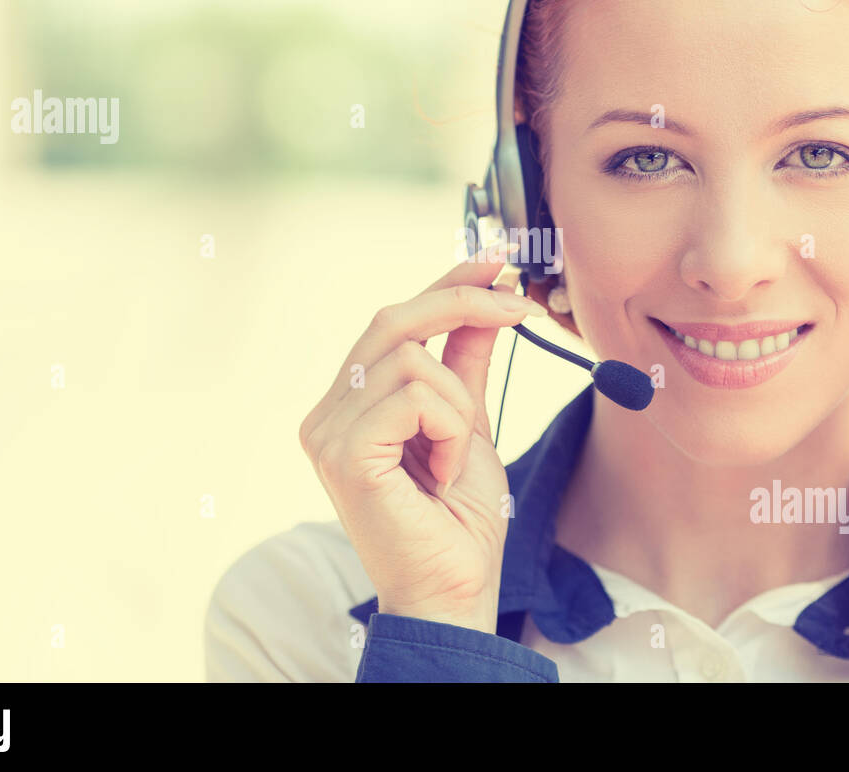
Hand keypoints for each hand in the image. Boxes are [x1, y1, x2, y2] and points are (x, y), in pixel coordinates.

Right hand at [298, 242, 546, 632]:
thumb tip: (485, 298)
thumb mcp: (468, 422)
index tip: (495, 259)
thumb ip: (465, 363)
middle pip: (393, 320)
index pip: (391, 322)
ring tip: (456, 457)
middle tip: (521, 306)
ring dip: (459, 405)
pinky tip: (443, 471)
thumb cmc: (458, 520)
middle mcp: (327, 413)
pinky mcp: (343, 454)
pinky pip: (415, 397)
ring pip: (412, 359)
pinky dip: (450, 429)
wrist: (454, 589)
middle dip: (463, 302)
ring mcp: (327, 433)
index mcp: (349, 405)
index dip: (444, 282)